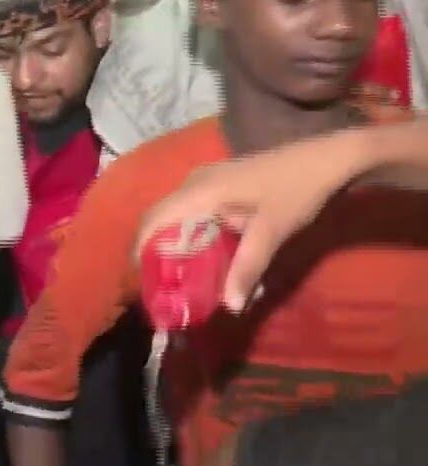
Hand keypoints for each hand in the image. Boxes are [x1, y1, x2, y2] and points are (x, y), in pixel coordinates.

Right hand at [133, 136, 354, 312]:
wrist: (327, 158)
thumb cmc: (296, 190)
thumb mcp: (272, 231)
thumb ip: (247, 267)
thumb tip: (230, 308)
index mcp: (198, 192)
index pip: (152, 221)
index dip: (140, 251)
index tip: (145, 283)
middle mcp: (193, 183)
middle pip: (158, 218)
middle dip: (153, 251)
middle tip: (162, 285)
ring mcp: (206, 179)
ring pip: (174, 214)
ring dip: (171, 243)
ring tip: (179, 275)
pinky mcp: (219, 183)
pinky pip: (190, 210)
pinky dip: (187, 233)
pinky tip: (204, 254)